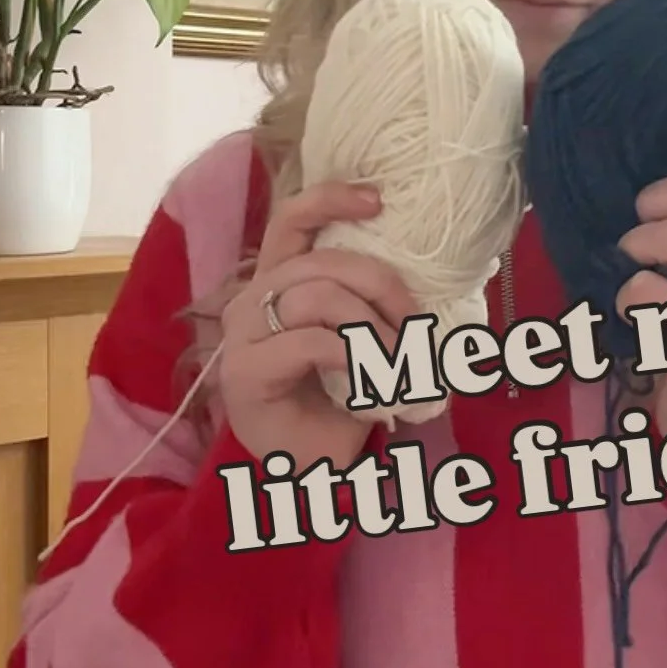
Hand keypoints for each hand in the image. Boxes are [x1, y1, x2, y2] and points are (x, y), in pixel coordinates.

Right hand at [220, 181, 419, 474]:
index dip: (330, 199)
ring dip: (375, 328)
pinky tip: (377, 382)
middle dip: (382, 286)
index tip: (378, 200)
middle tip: (416, 326)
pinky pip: (314, 342)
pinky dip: (359, 358)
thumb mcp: (357, 336)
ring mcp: (242, 334)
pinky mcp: (246, 370)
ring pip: (320, 297)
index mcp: (276, 281)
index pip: (292, 220)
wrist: (306, 467)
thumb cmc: (333, 400)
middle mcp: (251, 299)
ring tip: (402, 362)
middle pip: (322, 262)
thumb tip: (423, 269)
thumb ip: (366, 298)